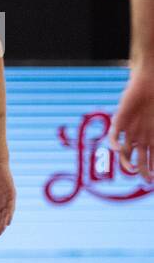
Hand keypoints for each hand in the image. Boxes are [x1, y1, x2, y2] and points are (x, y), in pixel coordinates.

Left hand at [109, 65, 153, 182]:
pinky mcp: (118, 121)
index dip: (151, 170)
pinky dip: (113, 143)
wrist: (149, 82)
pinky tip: (117, 149)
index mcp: (151, 138)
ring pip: (124, 151)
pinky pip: (113, 135)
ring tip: (132, 169)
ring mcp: (128, 130)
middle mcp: (139, 137)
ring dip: (126, 161)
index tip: (152, 180)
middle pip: (138, 159)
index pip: (150, 159)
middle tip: (146, 180)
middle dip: (141, 171)